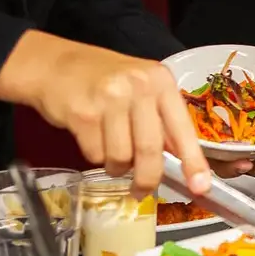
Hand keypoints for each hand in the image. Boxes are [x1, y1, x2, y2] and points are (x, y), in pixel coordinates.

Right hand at [0, 30, 211, 197]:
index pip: (183, 129)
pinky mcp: (82, 113)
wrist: (53, 65)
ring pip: (122, 157)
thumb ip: (161, 120)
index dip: (193, 162)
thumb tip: (182, 164)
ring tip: (110, 152)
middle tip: (141, 191)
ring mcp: (109, 98)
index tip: (201, 187)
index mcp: (161, 82)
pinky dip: (95, 156)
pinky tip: (91, 138)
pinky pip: (96, 154)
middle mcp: (138, 86)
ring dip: (116, 166)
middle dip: (147, 179)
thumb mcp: (141, 89)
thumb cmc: (103, 81)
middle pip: (150, 150)